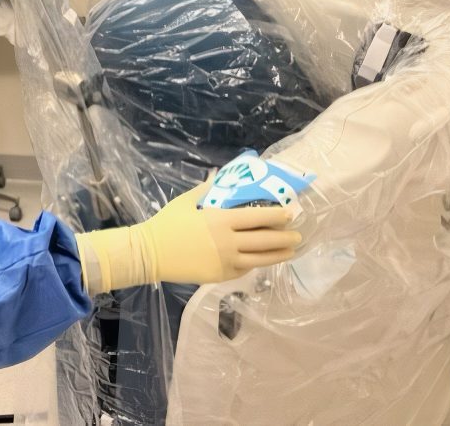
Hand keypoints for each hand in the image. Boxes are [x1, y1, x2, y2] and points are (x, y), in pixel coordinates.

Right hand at [74, 179, 300, 294]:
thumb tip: (218, 175)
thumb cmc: (168, 223)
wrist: (151, 252)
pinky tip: (263, 260)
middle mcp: (229, 241)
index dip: (278, 216)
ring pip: (260, 259)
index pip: (259, 217)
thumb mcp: (187, 200)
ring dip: (279, 254)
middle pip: (265, 240)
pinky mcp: (221, 275)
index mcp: (222, 220)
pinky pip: (244, 269)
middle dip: (285, 237)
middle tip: (298, 235)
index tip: (291, 213)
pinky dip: (256, 264)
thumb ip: (206, 188)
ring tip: (291, 251)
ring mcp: (226, 261)